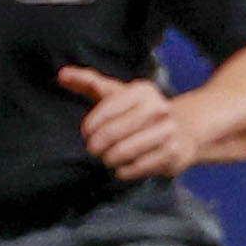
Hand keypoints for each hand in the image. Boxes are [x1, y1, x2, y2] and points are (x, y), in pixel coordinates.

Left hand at [56, 66, 194, 178]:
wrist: (182, 130)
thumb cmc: (138, 112)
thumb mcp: (117, 93)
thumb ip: (89, 82)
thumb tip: (62, 74)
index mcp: (142, 91)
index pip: (107, 108)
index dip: (91, 124)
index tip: (86, 133)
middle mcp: (158, 108)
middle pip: (113, 132)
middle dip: (97, 145)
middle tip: (93, 149)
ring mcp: (167, 131)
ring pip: (124, 151)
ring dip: (110, 158)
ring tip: (108, 158)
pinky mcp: (172, 153)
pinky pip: (138, 167)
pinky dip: (124, 170)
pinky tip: (122, 167)